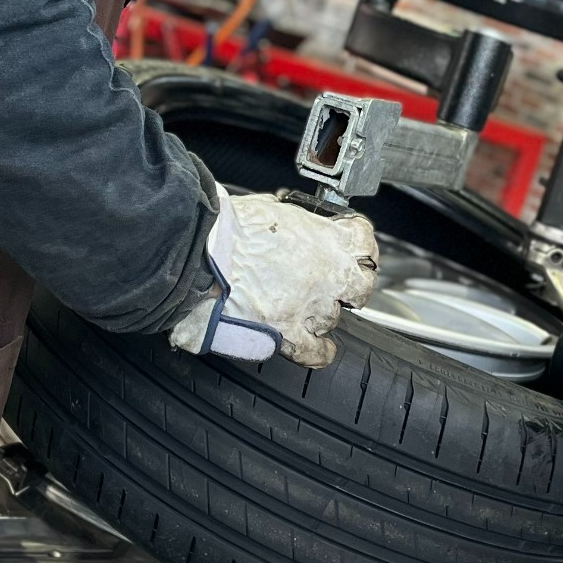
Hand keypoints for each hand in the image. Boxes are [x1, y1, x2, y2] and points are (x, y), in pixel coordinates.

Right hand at [170, 189, 379, 367]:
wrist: (199, 253)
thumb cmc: (226, 227)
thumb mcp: (272, 210)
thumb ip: (294, 223)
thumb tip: (290, 226)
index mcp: (326, 239)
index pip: (364, 242)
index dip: (359, 248)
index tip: (353, 250)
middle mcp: (327, 275)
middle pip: (358, 287)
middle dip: (348, 286)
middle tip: (333, 283)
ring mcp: (310, 308)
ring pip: (332, 318)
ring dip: (318, 314)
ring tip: (298, 307)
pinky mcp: (287, 335)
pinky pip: (315, 353)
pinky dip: (318, 352)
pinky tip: (319, 349)